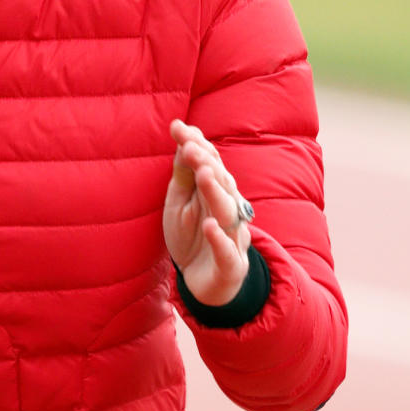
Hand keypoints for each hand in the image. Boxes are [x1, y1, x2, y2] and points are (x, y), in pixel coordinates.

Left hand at [163, 119, 252, 306]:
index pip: (210, 163)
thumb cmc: (193, 236)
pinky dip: (219, 238)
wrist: (205, 283)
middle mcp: (229, 210)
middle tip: (190, 146)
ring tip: (203, 174)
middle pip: (222, 183)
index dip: (196, 144)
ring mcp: (232, 237)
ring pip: (227, 211)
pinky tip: (209, 225)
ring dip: (216, 192)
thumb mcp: (181, 202)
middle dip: (207, 163)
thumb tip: (184, 138)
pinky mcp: (231, 264)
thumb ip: (184, 173)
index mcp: (217, 193)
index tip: (177, 126)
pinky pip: (227, 251)